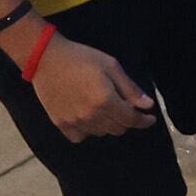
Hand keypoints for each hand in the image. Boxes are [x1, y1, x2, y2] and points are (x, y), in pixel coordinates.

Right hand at [25, 35, 156, 140]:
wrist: (46, 59)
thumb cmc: (81, 58)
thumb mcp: (111, 66)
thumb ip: (130, 88)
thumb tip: (148, 106)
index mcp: (106, 101)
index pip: (131, 120)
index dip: (144, 121)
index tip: (150, 118)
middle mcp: (91, 116)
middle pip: (118, 128)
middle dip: (126, 119)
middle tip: (124, 106)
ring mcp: (74, 122)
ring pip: (101, 133)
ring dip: (108, 124)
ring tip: (104, 107)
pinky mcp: (60, 124)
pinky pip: (80, 137)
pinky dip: (88, 130)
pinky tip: (87, 117)